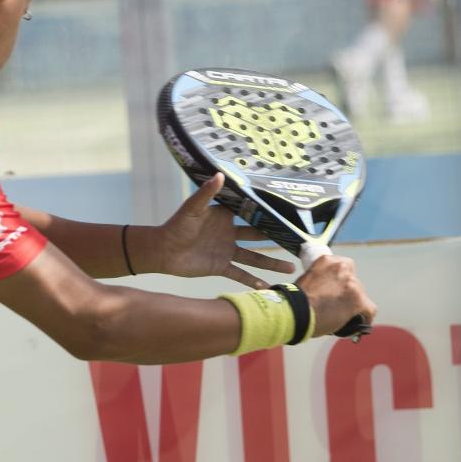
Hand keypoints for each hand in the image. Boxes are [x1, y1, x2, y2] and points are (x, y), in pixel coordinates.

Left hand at [149, 173, 295, 287]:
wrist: (162, 250)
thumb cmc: (176, 225)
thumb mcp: (193, 208)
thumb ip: (207, 193)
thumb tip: (220, 174)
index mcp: (225, 217)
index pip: (251, 215)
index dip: (268, 215)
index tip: (289, 215)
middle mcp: (229, 234)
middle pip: (258, 237)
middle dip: (276, 239)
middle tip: (298, 241)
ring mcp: (226, 251)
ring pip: (254, 258)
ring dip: (271, 263)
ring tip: (290, 268)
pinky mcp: (220, 267)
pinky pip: (240, 274)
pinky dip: (253, 281)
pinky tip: (268, 287)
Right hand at [297, 254, 376, 335]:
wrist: (294, 312)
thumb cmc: (296, 301)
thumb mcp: (307, 279)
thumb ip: (321, 278)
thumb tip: (329, 289)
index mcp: (328, 260)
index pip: (344, 266)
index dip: (341, 279)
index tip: (336, 288)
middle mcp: (342, 268)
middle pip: (354, 282)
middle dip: (347, 293)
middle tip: (337, 305)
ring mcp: (352, 284)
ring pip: (361, 296)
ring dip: (354, 305)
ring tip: (344, 316)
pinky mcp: (358, 301)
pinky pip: (370, 310)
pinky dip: (365, 317)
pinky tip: (360, 324)